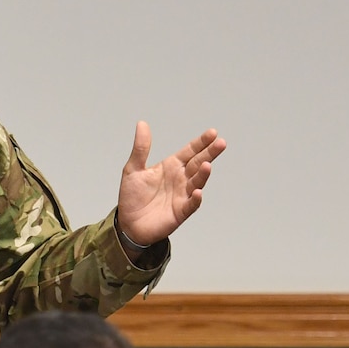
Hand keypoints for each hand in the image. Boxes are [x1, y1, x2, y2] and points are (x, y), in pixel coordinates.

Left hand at [115, 122, 225, 246]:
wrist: (128, 223)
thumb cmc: (132, 196)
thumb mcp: (133, 169)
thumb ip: (141, 148)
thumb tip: (142, 123)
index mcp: (171, 166)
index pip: (190, 151)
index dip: (201, 142)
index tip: (212, 133)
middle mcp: (180, 179)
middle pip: (198, 163)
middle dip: (210, 153)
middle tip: (221, 143)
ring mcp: (182, 195)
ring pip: (196, 182)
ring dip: (203, 174)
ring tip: (207, 165)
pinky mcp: (180, 212)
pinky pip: (191, 204)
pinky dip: (195, 199)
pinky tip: (197, 192)